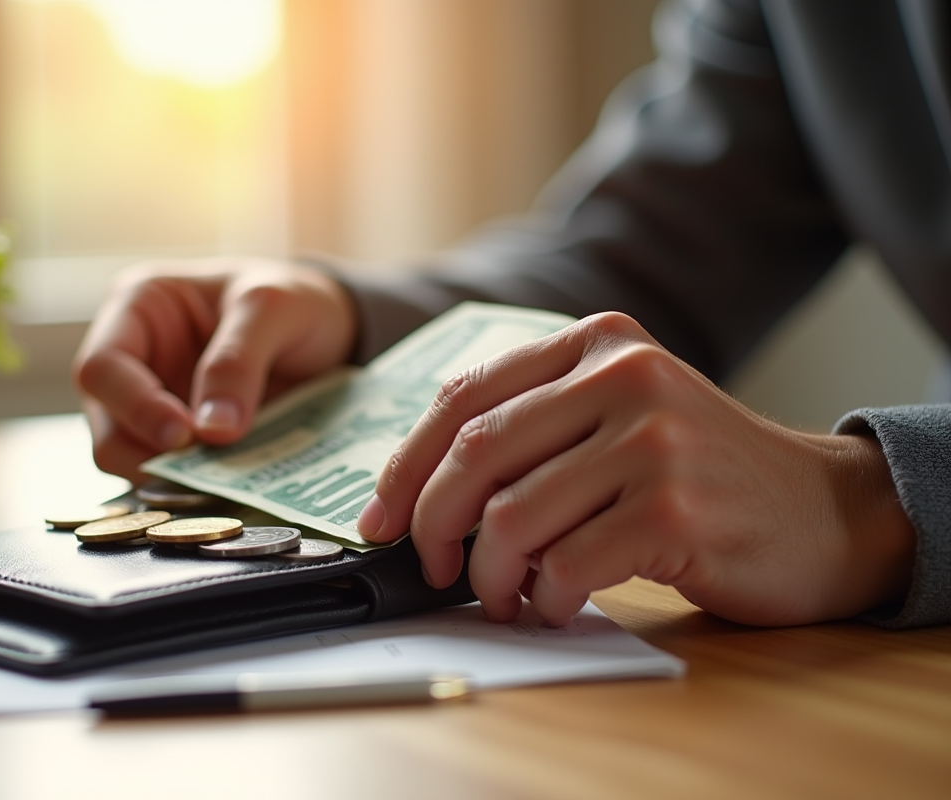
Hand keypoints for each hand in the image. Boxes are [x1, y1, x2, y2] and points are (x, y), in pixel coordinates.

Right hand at [73, 258, 356, 481]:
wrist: (329, 328)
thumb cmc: (291, 298)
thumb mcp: (272, 308)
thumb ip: (238, 361)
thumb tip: (212, 432)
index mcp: (137, 308)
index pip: (102, 367)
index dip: (135, 406)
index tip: (184, 435)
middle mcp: (133, 361)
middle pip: (107, 425)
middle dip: (150, 454)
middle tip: (205, 471)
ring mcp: (153, 407)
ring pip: (132, 461)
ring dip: (174, 478)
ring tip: (225, 483)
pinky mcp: (181, 443)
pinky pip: (172, 477)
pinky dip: (197, 489)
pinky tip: (231, 490)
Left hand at [357, 312, 914, 626]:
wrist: (823, 511)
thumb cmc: (699, 472)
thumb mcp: (618, 415)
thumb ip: (535, 427)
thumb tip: (419, 492)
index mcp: (596, 342)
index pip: (463, 396)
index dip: (405, 465)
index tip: (381, 518)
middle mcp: (623, 375)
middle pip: (475, 452)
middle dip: (432, 523)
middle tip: (432, 566)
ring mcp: (653, 439)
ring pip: (512, 516)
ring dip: (489, 574)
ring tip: (503, 594)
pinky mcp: (676, 507)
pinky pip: (566, 564)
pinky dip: (544, 598)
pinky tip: (554, 604)